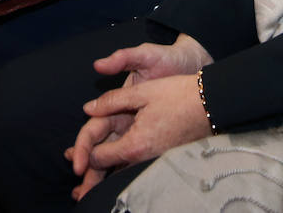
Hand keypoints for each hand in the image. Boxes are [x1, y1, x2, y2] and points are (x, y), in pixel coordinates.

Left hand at [66, 73, 210, 201]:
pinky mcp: (161, 157)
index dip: (82, 154)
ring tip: (86, 186)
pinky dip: (121, 170)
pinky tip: (115, 166)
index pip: (99, 158)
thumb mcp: (142, 91)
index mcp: (135, 143)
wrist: (211, 103)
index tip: (71, 154)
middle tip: (75, 190)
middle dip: (90, 180)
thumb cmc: (178, 94)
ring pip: (122, 173)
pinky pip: (135, 167)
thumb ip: (112, 101)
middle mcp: (143, 158)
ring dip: (104, 177)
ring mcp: (154, 160)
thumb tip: (89, 108)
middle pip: (109, 174)